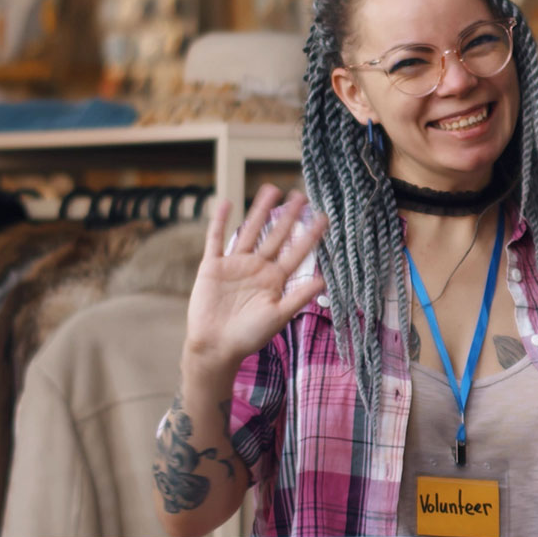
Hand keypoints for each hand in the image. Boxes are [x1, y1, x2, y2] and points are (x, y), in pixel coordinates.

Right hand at [185, 186, 328, 372]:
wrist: (216, 347)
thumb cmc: (249, 336)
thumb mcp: (278, 316)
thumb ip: (299, 297)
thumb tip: (325, 280)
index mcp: (275, 280)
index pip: (297, 252)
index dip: (310, 235)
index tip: (325, 218)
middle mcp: (258, 268)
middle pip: (276, 236)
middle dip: (288, 216)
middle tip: (301, 195)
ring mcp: (235, 265)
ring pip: (249, 231)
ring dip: (259, 211)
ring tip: (271, 189)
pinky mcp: (212, 267)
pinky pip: (216, 239)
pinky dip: (220, 222)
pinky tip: (227, 203)